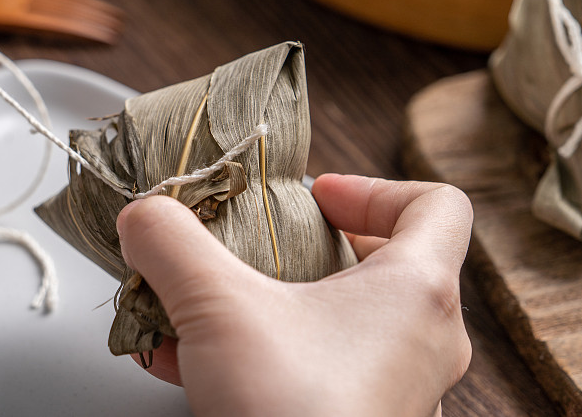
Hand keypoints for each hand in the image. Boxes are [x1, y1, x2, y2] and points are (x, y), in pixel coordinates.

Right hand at [116, 173, 472, 416]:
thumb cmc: (293, 413)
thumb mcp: (218, 306)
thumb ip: (173, 243)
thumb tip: (144, 215)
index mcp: (417, 292)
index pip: (437, 206)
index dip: (374, 187)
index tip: (315, 196)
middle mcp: (422, 343)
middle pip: (385, 262)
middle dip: (310, 246)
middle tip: (263, 244)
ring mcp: (397, 390)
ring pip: (345, 322)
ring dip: (276, 303)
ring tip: (208, 307)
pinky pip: (317, 371)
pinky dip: (265, 354)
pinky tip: (194, 364)